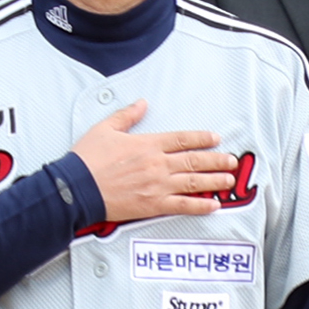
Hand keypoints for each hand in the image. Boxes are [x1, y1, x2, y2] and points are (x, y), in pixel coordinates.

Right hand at [71, 103, 237, 222]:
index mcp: (147, 144)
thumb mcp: (105, 128)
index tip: (216, 138)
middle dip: (216, 160)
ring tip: (229, 180)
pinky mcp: (153, 205)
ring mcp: (157, 186)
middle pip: (194, 160)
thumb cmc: (88, 158)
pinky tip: (214, 205)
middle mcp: (157, 164)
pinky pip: (182, 205)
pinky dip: (200, 206)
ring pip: (193, 182)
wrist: (76, 188)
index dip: (201, 138)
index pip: (181, 139)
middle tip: (231, 160)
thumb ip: (127, 115)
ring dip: (214, 181)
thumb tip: (142, 103)